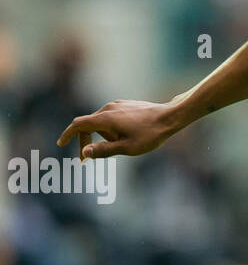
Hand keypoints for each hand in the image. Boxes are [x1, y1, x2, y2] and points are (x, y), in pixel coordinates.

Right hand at [57, 99, 180, 159]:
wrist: (169, 117)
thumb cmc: (150, 135)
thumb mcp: (126, 148)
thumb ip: (104, 150)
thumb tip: (85, 153)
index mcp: (105, 119)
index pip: (78, 125)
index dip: (68, 135)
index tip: (61, 144)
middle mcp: (108, 108)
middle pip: (89, 125)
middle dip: (87, 142)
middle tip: (88, 159)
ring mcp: (117, 105)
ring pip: (102, 122)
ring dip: (104, 136)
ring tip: (124, 144)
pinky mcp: (125, 105)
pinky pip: (112, 118)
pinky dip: (112, 129)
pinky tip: (129, 136)